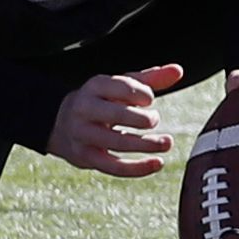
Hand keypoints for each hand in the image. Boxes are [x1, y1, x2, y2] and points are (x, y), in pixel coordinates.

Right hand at [47, 62, 183, 175]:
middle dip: (141, 119)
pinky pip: (114, 167)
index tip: (150, 100)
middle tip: (154, 120)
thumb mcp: (119, 86)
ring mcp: (83, 135)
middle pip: (116, 114)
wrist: (59, 124)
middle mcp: (84, 109)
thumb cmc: (100, 101)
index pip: (120, 86)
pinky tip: (157, 163)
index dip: (142, 94)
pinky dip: (138, 168)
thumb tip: (178, 71)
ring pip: (117, 143)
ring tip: (167, 143)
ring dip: (146, 144)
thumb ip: (149, 79)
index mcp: (94, 86)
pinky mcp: (87, 158)